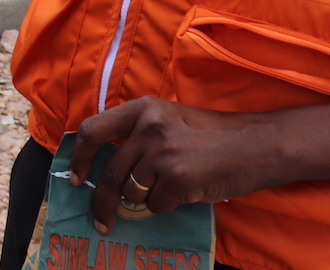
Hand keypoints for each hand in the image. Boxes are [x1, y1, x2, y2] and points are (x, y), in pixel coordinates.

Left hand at [68, 96, 282, 232]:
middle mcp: (147, 126)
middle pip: (109, 172)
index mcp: (141, 108)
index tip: (75, 179)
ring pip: (131, 191)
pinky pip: (155, 205)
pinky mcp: (176, 177)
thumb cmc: (211, 136)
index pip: (93, 130)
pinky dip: (166, 205)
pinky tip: (185, 193)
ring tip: (168, 189)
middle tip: (101, 220)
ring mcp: (161, 152)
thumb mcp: (169, 120)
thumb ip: (137, 135)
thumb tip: (104, 167)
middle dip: (101, 201)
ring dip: (144, 199)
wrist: (254, 146)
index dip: (80, 158)